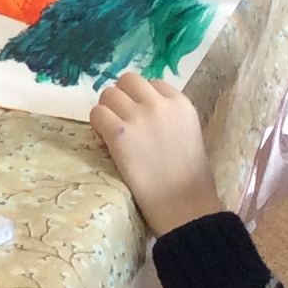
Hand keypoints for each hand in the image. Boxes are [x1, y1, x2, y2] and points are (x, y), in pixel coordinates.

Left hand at [90, 71, 226, 235]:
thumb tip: (141, 111)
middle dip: (121, 98)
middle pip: (127, 81)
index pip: (153, 83)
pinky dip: (96, 126)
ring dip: (107, 110)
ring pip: (108, 94)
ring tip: (111, 132)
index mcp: (182, 104)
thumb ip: (168, 117)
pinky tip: (104, 142)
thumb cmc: (191, 179)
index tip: (140, 117)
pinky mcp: (118, 133)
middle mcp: (159, 104)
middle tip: (120, 120)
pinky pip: (96, 114)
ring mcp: (138, 117)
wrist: (186, 207)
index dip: (142, 99)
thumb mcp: (189, 134)